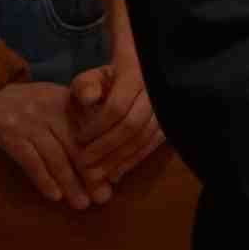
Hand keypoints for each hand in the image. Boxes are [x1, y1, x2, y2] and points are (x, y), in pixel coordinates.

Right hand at [0, 80, 108, 209]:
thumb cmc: (18, 105)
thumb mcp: (49, 102)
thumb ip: (73, 119)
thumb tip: (98, 154)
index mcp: (65, 99)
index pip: (91, 130)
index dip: (103, 155)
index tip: (113, 179)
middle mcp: (49, 106)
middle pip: (76, 145)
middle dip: (91, 174)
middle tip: (102, 198)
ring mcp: (27, 118)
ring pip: (55, 156)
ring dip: (70, 183)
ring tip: (81, 203)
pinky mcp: (6, 131)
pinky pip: (30, 160)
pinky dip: (43, 179)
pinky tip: (54, 196)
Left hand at [68, 54, 165, 189]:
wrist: (136, 78)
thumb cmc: (107, 81)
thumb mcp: (92, 78)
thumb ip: (85, 86)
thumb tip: (88, 99)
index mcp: (133, 75)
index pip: (116, 107)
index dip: (97, 127)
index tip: (79, 140)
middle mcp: (154, 91)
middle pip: (132, 125)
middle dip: (107, 147)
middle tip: (85, 164)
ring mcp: (165, 108)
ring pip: (144, 137)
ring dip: (119, 158)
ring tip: (97, 174)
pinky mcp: (169, 123)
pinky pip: (153, 145)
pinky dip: (134, 160)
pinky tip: (116, 172)